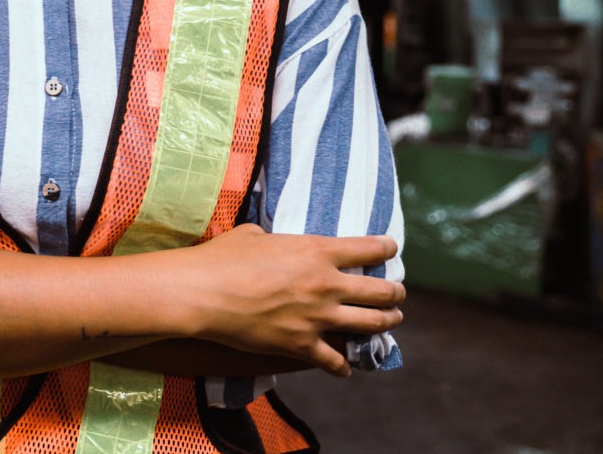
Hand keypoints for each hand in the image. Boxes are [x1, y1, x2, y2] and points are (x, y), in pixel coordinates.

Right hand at [151, 224, 402, 376]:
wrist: (204, 293)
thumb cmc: (223, 257)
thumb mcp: (252, 234)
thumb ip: (273, 238)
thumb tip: (271, 240)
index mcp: (318, 252)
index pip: (369, 249)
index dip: (386, 248)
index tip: (391, 249)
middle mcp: (327, 285)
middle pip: (381, 292)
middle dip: (396, 293)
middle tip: (398, 293)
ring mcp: (318, 318)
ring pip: (371, 325)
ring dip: (385, 323)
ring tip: (391, 322)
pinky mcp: (302, 345)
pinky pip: (334, 361)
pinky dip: (343, 366)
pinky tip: (346, 368)